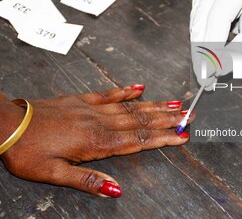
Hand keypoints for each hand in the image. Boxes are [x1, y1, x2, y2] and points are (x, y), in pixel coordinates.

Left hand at [0, 85, 193, 197]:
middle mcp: (100, 122)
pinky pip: (109, 93)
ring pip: (131, 107)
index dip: (162, 138)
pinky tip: (140, 87)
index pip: (138, 140)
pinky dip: (126, 90)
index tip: (182, 135)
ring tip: (175, 103)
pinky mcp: (82, 99)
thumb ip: (88, 181)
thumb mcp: (54, 173)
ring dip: (155, 105)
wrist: (8, 124)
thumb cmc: (29, 151)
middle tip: (189, 115)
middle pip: (141, 120)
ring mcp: (92, 108)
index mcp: (96, 142)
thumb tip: (116, 189)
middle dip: (167, 119)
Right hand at [190, 0, 241, 89]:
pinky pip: (197, 18)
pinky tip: (211, 47)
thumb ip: (239, 53)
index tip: (207, 73)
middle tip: (204, 77)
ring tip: (209, 66)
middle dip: (201, 52)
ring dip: (200, 46)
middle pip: (201, 20)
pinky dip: (202, 36)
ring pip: (195, 21)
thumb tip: (216, 69)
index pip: (216, 18)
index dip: (209, 49)